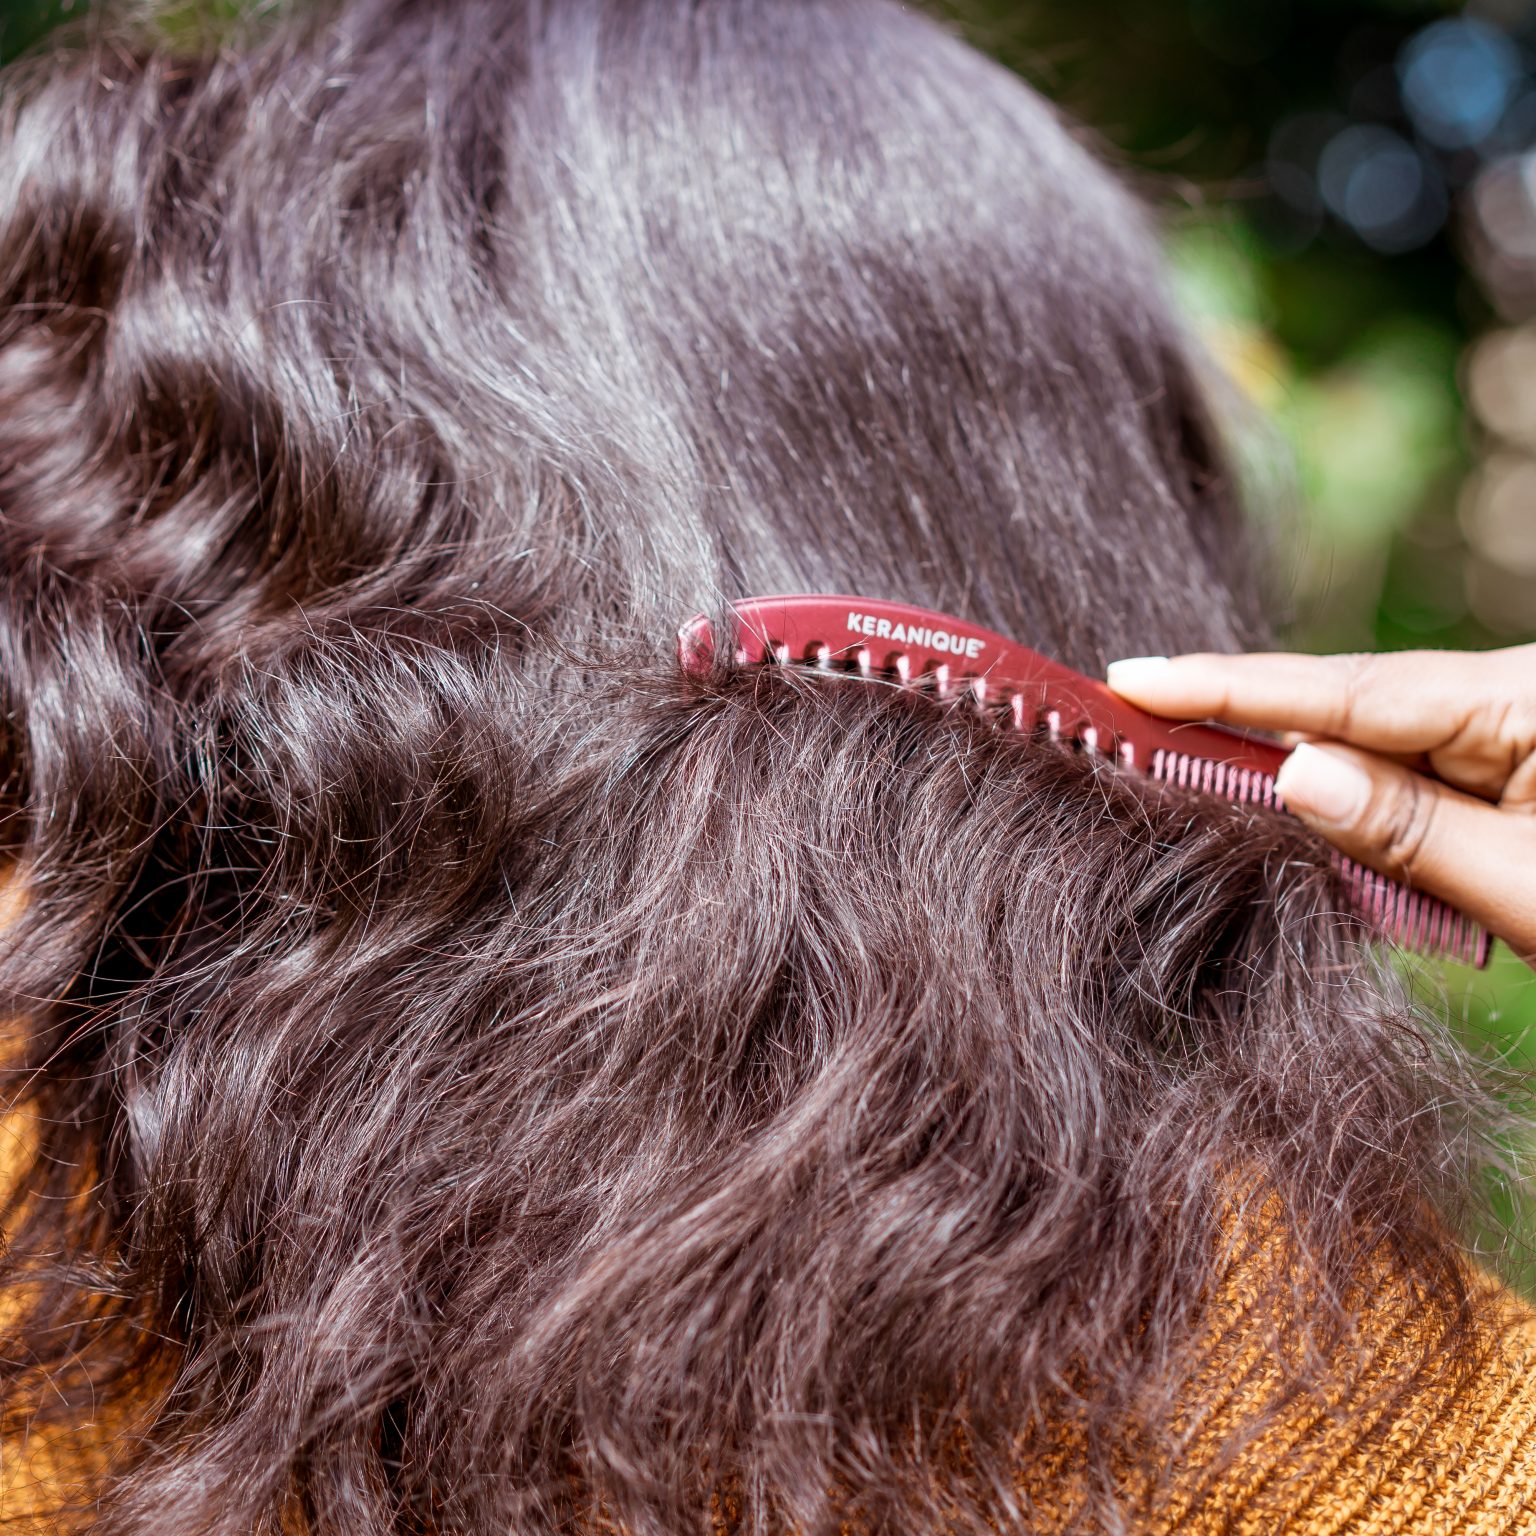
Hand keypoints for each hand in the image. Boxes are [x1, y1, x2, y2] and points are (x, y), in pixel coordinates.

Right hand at [1105, 646, 1535, 967]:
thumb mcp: (1526, 884)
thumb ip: (1410, 827)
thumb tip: (1293, 774)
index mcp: (1522, 697)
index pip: (1348, 688)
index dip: (1230, 687)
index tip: (1133, 679)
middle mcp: (1505, 696)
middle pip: (1350, 709)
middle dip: (1253, 743)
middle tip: (1135, 741)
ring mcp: (1508, 728)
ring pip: (1373, 748)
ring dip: (1309, 795)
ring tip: (1207, 794)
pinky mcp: (1509, 763)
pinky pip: (1408, 776)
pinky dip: (1360, 813)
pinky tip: (1316, 828)